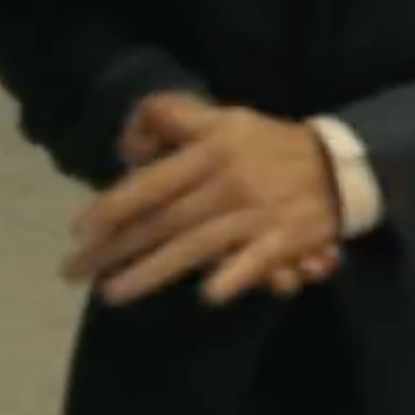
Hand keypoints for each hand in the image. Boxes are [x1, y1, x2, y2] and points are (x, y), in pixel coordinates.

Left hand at [69, 102, 341, 307]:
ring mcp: (256, 213)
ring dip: (151, 272)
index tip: (79, 229)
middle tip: (74, 272)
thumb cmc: (269, 145)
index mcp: (213, 149)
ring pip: (195, 246)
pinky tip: (208, 295)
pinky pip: (254, 262)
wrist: (340, 166)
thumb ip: (174, 121)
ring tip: (112, 294)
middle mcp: (228, 181)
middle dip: (114, 249)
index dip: (113, 204)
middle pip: (163, 220)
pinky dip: (233, 277)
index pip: (153, 181)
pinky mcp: (283, 240)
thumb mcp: (223, 119)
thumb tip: (129, 146)